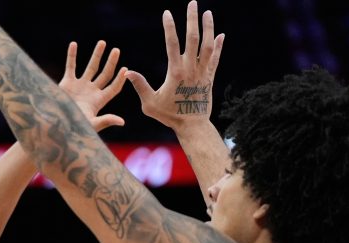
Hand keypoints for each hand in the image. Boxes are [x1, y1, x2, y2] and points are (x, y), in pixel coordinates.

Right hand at [58, 40, 127, 131]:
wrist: (54, 123)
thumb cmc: (73, 127)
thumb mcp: (91, 124)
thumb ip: (106, 120)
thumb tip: (122, 122)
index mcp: (98, 101)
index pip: (113, 87)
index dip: (119, 79)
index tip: (125, 69)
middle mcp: (91, 91)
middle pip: (105, 74)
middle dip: (111, 62)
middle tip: (116, 50)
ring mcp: (79, 86)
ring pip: (91, 67)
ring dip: (97, 55)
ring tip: (102, 42)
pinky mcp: (67, 83)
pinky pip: (70, 67)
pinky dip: (72, 56)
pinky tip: (74, 44)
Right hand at [127, 0, 224, 129]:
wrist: (192, 125)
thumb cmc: (168, 115)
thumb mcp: (149, 103)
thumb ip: (140, 85)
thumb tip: (127, 72)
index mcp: (175, 72)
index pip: (172, 43)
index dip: (169, 27)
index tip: (167, 13)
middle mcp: (191, 68)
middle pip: (193, 38)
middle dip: (192, 19)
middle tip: (193, 3)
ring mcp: (202, 72)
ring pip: (207, 45)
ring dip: (208, 27)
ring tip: (208, 12)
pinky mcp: (210, 78)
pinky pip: (216, 58)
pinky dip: (218, 46)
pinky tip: (220, 35)